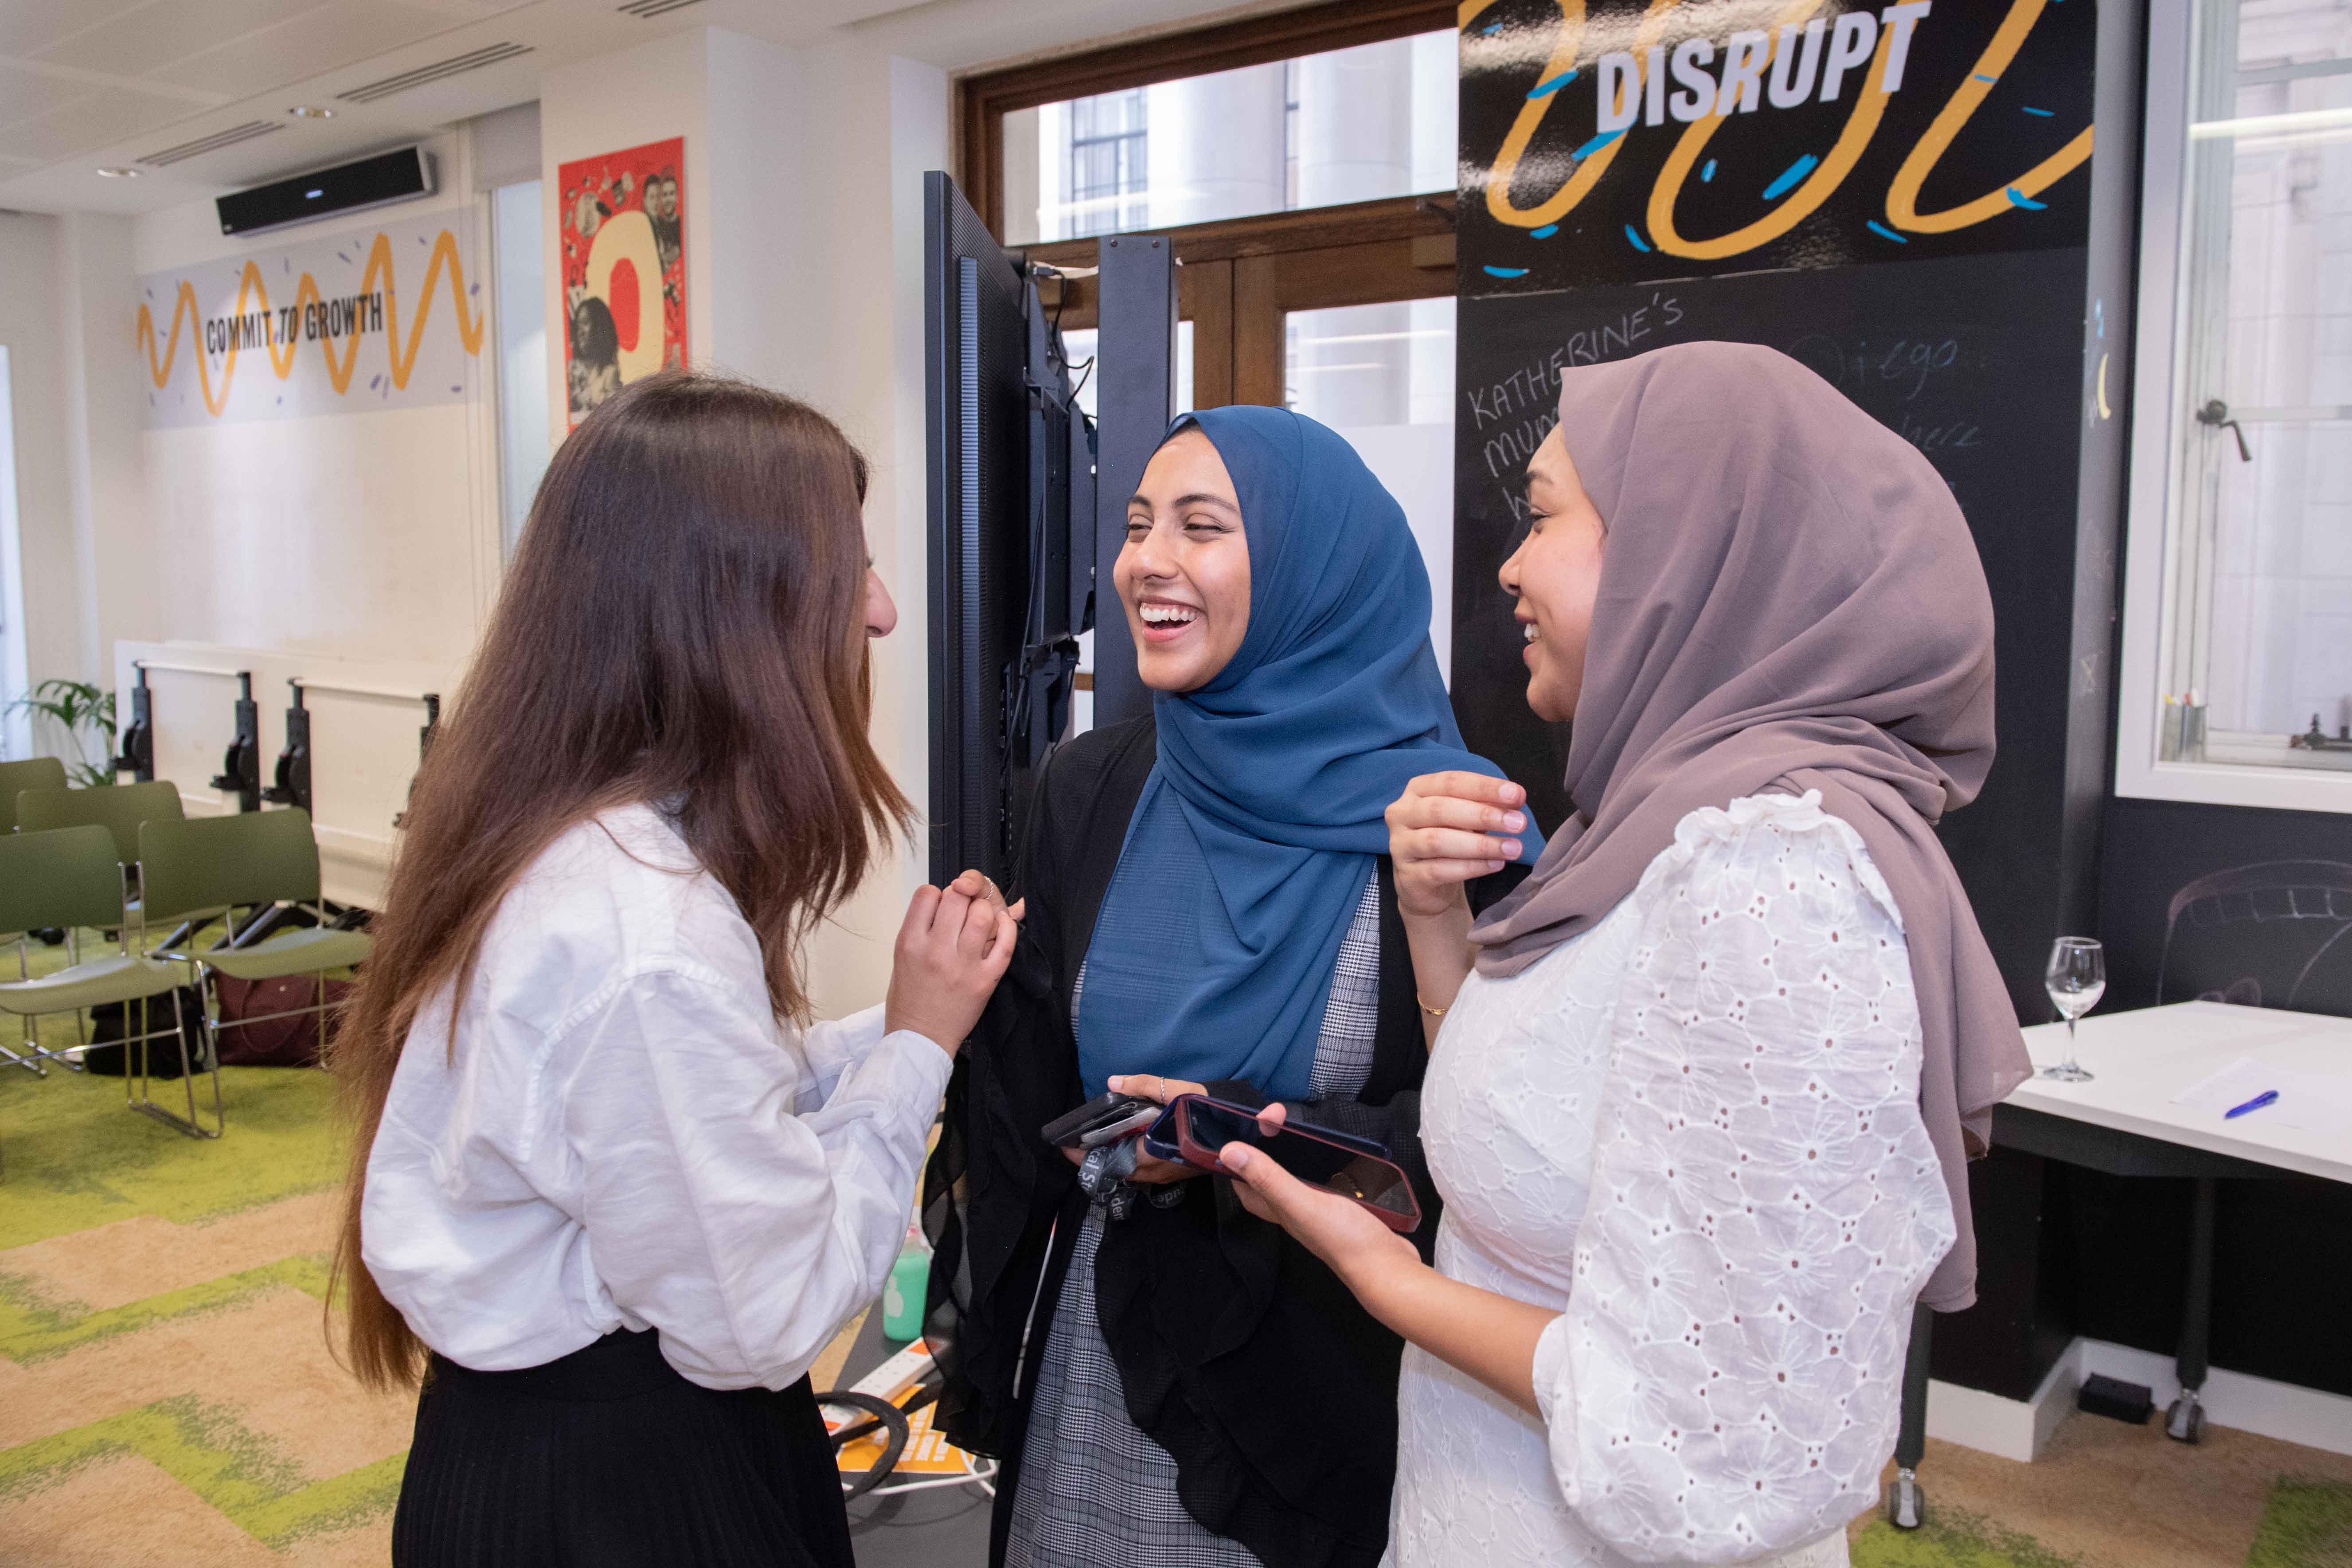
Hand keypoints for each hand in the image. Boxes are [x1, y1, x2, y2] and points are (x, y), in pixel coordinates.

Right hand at [883, 869, 1022, 1054]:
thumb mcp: (903, 958)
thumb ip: (923, 928)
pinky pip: (1006, 944)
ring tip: (981, 918)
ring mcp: (962, 966)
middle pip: (957, 898)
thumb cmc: (910, 1000)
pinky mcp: (984, 980)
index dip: (937, 893)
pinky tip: (1003, 925)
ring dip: (984, 909)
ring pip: (982, 915)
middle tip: (964, 908)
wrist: (920, 1039)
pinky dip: (1007, 928)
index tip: (941, 905)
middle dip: (963, 895)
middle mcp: (935, 951)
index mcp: (909, 943)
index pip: (926, 894)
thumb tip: (947, 899)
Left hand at [1062, 1072, 1210, 1183]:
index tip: (1065, 1146)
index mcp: (1154, 1152)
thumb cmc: (1208, 1108)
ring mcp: (1167, 1174)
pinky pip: (1142, 1171)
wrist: (1239, 1125)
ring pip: (1129, 1172)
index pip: (1111, 1159)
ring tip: (1095, 1141)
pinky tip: (1124, 1144)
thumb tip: (1112, 1083)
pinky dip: (1128, 1159)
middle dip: (1095, 1157)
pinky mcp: (1174, 1173)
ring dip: (1111, 1159)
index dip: (1086, 1155)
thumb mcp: (1176, 1091)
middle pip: (1116, 1169)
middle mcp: (1157, 1170)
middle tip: (1076, 1141)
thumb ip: (1143, 1086)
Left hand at [1218, 1136, 1419, 1291]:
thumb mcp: (1302, 1203)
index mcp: (1283, 1211)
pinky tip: (1341, 1154)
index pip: (1248, 1188)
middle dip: (1272, 1148)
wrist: (1389, 1268)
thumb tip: (1228, 1152)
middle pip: (1275, 1180)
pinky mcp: (1349, 1209)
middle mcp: (1299, 1212)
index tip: (1239, 1134)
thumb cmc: (1344, 1238)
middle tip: (1279, 1117)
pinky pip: (1332, 1183)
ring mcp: (1325, 1212)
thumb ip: (1269, 1178)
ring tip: (1305, 1130)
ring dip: (1301, 1156)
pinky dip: (1331, 1167)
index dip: (1238, 1166)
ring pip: (1304, 1180)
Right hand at [1384, 772, 1527, 918]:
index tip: (1518, 795)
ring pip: (1438, 841)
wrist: (1427, 884)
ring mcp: (1399, 845)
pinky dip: (1471, 867)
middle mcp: (1401, 813)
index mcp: (1417, 790)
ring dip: (1480, 845)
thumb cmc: (1450, 839)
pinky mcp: (1407, 876)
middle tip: (1519, 823)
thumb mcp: (1468, 817)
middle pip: (1441, 809)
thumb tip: (1516, 797)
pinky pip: (1439, 870)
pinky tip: (1496, 864)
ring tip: (1513, 848)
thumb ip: (1487, 805)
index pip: (1450, 782)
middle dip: (1484, 815)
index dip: (1484, 787)